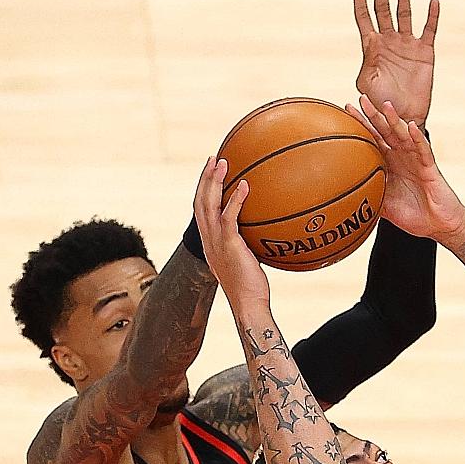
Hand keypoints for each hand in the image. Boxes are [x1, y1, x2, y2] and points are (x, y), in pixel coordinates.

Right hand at [193, 159, 262, 305]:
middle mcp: (208, 240)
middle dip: (205, 178)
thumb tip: (265, 232)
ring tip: (223, 162)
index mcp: (209, 243)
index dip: (203, 190)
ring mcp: (215, 242)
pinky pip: (229, 218)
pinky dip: (235, 199)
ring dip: (214, 181)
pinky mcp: (228, 246)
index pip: (201, 211)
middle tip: (213, 158)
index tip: (210, 173)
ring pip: (208, 205)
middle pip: (199, 202)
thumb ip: (248, 245)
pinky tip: (244, 185)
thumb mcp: (247, 261)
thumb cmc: (252, 287)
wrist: (248, 305)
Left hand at [348, 94, 464, 240]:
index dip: (362, 125)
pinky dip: (417, 138)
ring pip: (404, 135)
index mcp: (390, 163)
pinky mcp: (430, 167)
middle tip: (361, 98)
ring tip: (385, 106)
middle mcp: (402, 157)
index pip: (374, 139)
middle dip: (374, 114)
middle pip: (387, 131)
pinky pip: (423, 150)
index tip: (346, 111)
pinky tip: (411, 127)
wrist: (438, 225)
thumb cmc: (413, 216)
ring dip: (395, 120)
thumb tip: (343, 198)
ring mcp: (416, 160)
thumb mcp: (383, 207)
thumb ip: (367, 197)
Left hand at [352, 0, 439, 126]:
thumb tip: (371, 45)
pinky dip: (431, 16)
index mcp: (371, 47)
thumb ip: (367, 64)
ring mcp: (407, 45)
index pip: (364, 15)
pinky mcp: (425, 53)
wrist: (403, 117)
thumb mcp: (368, 85)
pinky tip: (433, 1)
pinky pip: (429, 30)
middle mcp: (389, 41)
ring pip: (405, 13)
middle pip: (384, 7)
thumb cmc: (380, 103)